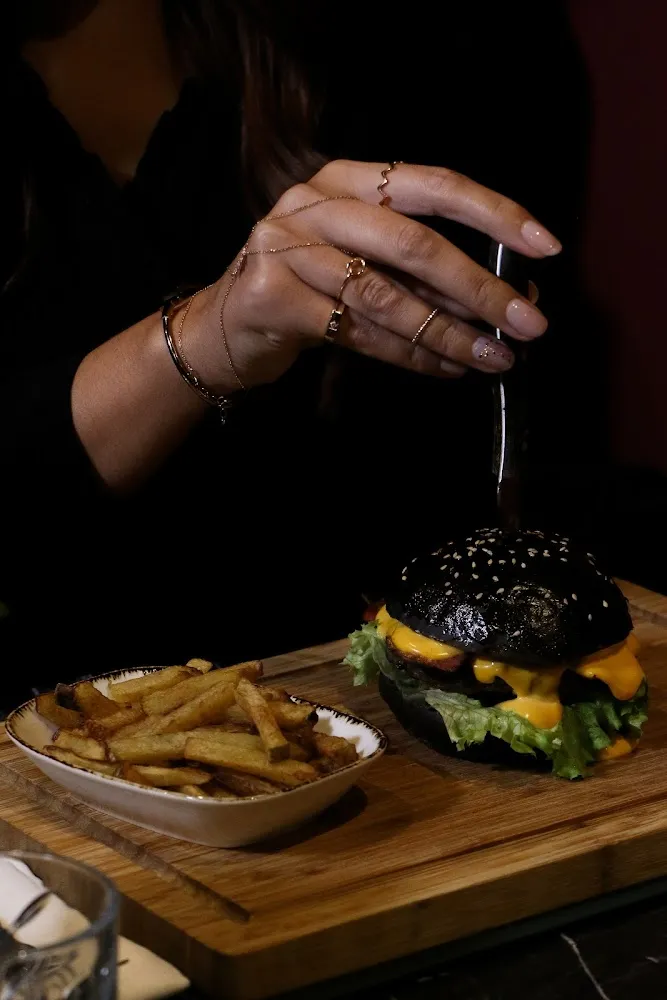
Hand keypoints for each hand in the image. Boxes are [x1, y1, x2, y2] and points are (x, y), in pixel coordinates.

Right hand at [185, 160, 560, 390]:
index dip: (494, 213)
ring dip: (449, 332)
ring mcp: (288, 247)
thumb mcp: (363, 262)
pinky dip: (409, 354)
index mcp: (349, 180)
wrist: (222, 329)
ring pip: (386, 294)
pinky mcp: (272, 297)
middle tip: (529, 321)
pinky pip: (356, 332)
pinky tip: (446, 368)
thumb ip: (421, 270)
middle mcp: (316, 203)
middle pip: (413, 241)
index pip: (434, 184)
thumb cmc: (306, 291)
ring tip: (493, 357)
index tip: (544, 246)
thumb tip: (504, 294)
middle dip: (479, 286)